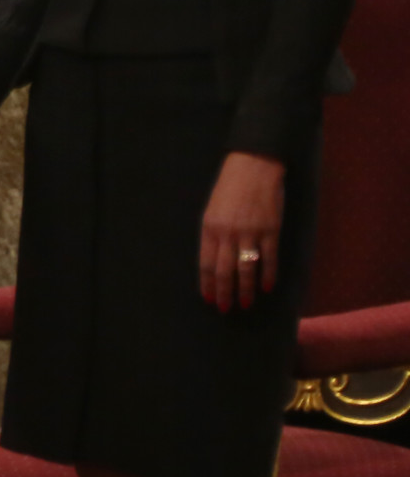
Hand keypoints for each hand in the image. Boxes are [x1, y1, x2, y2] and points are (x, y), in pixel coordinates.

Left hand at [200, 152, 284, 311]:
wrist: (252, 167)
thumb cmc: (229, 188)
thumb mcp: (212, 210)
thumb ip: (212, 235)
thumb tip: (213, 262)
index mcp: (209, 228)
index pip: (205, 263)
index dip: (207, 283)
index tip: (209, 299)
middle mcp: (227, 233)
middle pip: (224, 270)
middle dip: (224, 292)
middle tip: (225, 309)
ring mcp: (250, 232)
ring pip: (246, 268)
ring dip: (245, 289)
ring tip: (245, 304)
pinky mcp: (270, 230)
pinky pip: (268, 258)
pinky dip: (267, 275)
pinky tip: (266, 287)